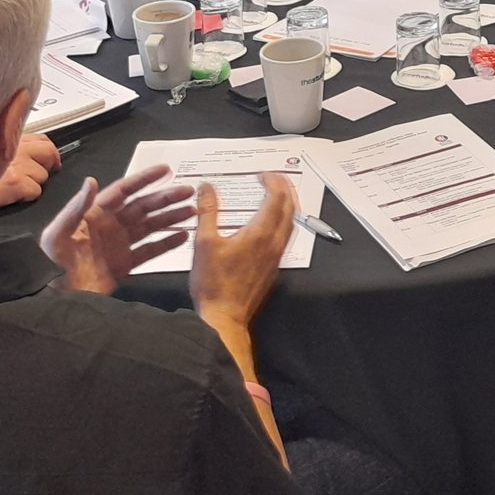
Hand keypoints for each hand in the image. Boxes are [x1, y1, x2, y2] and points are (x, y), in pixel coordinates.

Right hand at [0, 131, 59, 213]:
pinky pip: (35, 190)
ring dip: (33, 183)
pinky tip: (10, 197)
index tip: (43, 160)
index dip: (44, 151)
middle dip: (47, 165)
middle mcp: (11, 144)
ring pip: (42, 174)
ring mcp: (14, 163)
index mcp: (3, 134)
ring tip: (14, 188)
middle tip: (37, 175)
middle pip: (49, 151)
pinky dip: (27, 196)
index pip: (40, 138)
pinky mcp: (14, 183)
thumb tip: (16, 150)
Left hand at [39, 164, 197, 293]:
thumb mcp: (57, 234)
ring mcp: (119, 245)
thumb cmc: (51, 263)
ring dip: (170, 217)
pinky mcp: (124, 266)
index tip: (166, 170)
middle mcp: (110, 225)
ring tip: (192, 212)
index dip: (144, 179)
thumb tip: (93, 181)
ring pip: (150, 226)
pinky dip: (167, 243)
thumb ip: (75, 208)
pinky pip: (149, 251)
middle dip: (166, 198)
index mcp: (95, 213)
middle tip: (189, 191)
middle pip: (143, 207)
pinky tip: (183, 236)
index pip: (124, 190)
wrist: (55, 300)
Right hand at [190, 174, 293, 330]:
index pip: (276, 199)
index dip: (273, 182)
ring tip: (277, 195)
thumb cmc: (214, 286)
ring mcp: (275, 258)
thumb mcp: (203, 243)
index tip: (263, 174)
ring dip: (287, 205)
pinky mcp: (273, 269)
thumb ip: (208, 212)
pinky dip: (283, 222)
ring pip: (291, 224)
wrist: (224, 320)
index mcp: (259, 234)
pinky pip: (285, 238)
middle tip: (275, 178)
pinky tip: (271, 225)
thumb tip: (207, 188)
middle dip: (285, 189)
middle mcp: (273, 244)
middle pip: (290, 209)